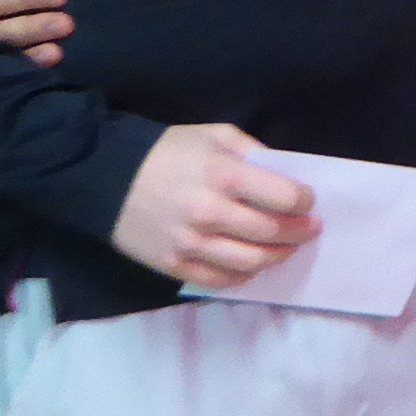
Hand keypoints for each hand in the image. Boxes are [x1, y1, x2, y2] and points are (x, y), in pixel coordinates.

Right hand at [111, 122, 317, 289]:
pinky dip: (245, 275)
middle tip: (310, 228)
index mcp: (223, 174)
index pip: (284, 197)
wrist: (105, 177)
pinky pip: (222, 280)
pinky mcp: (175, 266)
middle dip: (300, 231)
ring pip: (252, 262)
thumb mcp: (214, 135)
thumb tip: (287, 175)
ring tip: (287, 247)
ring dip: (278, 256)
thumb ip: (253, 152)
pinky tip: (254, 263)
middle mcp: (210, 213)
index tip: (308, 202)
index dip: (304, 201)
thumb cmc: (167, 151)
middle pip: (272, 232)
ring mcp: (191, 244)